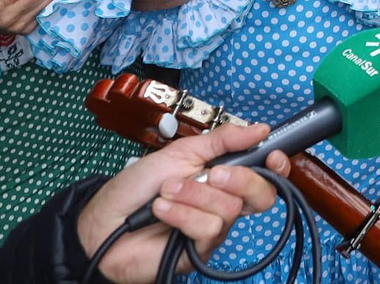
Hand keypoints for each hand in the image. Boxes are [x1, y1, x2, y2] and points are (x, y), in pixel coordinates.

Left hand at [74, 121, 290, 283]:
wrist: (104, 222)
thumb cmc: (135, 187)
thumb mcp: (180, 152)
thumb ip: (222, 140)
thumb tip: (260, 129)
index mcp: (222, 174)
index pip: (264, 173)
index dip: (276, 166)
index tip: (272, 156)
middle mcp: (223, 201)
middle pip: (261, 195)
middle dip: (239, 180)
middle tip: (209, 174)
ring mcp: (212, 227)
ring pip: (229, 210)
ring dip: (193, 196)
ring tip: (166, 193)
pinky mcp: (199, 250)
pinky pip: (209, 229)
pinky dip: (183, 215)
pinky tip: (163, 211)